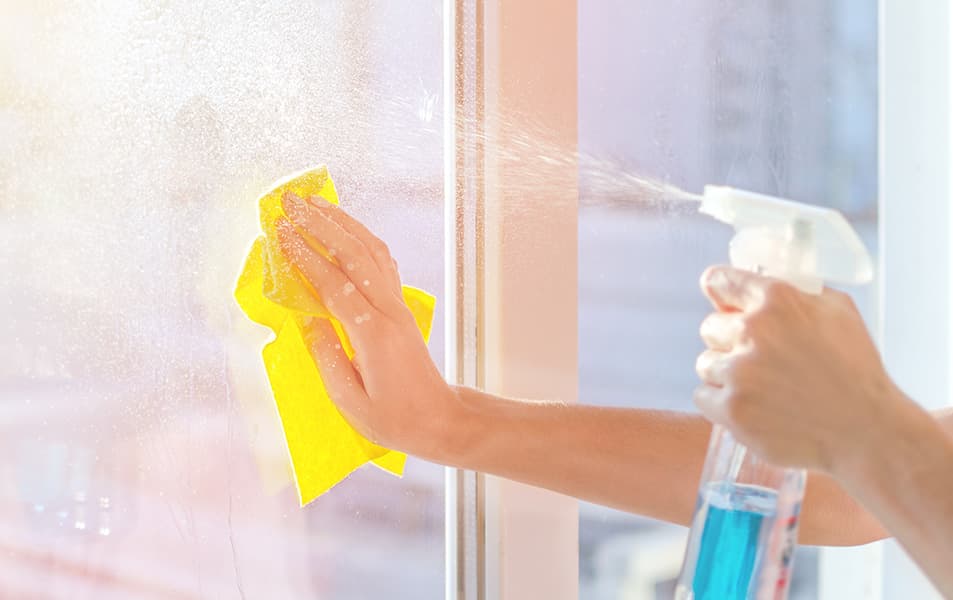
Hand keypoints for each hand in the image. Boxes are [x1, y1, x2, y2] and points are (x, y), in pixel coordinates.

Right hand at [274, 191, 457, 459]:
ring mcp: (398, 305)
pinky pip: (382, 262)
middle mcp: (388, 311)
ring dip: (343, 223)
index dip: (305, 256)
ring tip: (315, 202)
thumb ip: (327, 357)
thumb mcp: (350, 401)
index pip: (334, 285)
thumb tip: (306, 319)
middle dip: (320, 224)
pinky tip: (346, 228)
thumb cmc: (394, 419)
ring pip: (371, 251)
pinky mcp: (401, 307)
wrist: (440, 419)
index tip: (281, 231)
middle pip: (353, 255)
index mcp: (372, 334)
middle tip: (290, 201)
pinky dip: (362, 239)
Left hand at [693, 265, 907, 473]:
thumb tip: (762, 282)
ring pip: (706, 363)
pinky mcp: (731, 409)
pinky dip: (721, 403)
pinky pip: (703, 396)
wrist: (865, 430)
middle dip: (729, 340)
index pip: (719, 281)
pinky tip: (751, 406)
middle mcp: (753, 331)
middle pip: (710, 327)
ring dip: (725, 373)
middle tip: (759, 358)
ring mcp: (739, 372)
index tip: (721, 299)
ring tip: (760, 386)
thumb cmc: (856, 371)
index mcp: (778, 300)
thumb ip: (797, 291)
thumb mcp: (839, 310)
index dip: (720, 292)